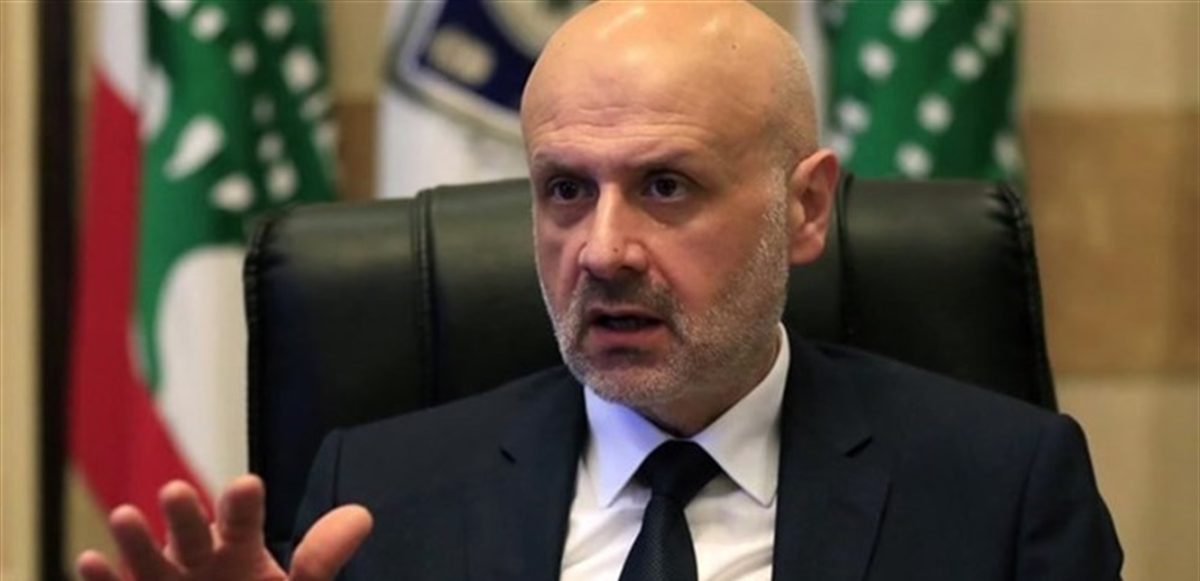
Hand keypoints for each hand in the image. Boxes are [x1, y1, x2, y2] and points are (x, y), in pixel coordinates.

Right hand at [76, 475, 371, 580]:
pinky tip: (90, 560)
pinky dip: (102, 577)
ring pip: (148, 559)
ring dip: (135, 539)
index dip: (243, 505)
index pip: (243, 521)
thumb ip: (320, 560)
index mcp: (239, 548)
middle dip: (184, 515)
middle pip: (192, 534)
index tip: (246, 486)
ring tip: (125, 515)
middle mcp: (198, 559)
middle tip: (177, 491)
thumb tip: (361, 516)